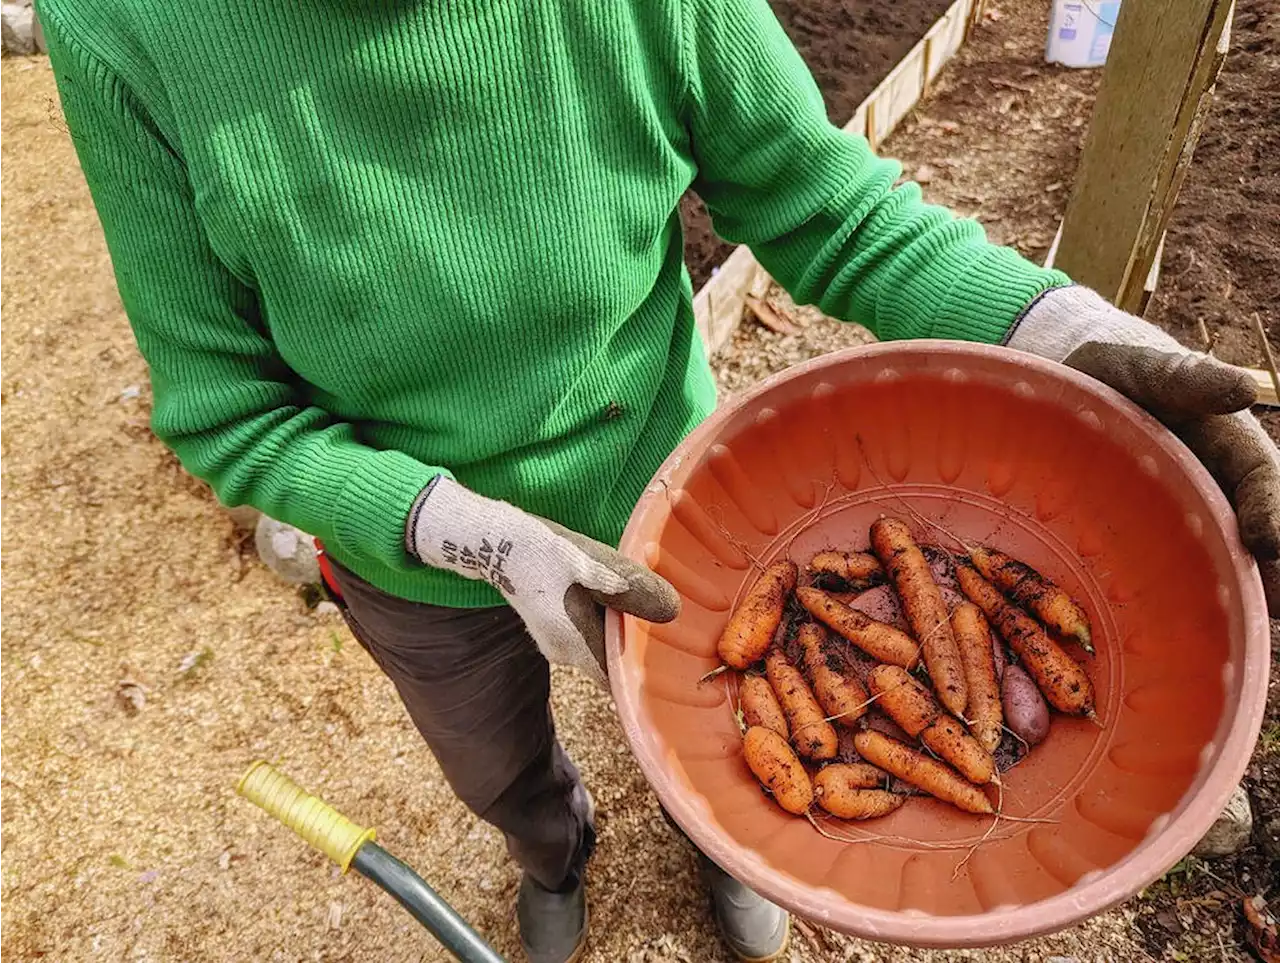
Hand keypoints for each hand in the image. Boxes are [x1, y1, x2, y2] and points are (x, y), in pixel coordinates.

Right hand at [406, 476, 680, 685]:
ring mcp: (554, 642)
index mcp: (573, 641)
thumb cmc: (539, 551)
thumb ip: (628, 589)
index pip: (613, 681)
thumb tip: (671, 611)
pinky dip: (603, 626)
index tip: (668, 676)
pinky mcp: (550, 628)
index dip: (639, 682)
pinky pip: (585, 636)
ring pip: (597, 648)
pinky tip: (616, 604)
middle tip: (667, 638)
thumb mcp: (588, 564)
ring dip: (619, 637)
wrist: (493, 541)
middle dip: (634, 654)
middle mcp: (563, 651)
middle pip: (608, 664)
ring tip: (647, 617)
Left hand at [1007, 285, 1279, 615]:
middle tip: (1274, 606)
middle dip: (1269, 575)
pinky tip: (1162, 647)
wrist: (1071, 393)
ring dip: (1231, 605)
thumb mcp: (1143, 368)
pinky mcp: (1146, 550)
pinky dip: (1172, 613)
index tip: (1269, 539)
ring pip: (1220, 571)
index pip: (1262, 481)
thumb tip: (1243, 385)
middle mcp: (1216, 496)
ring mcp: (1184, 527)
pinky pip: (1168, 584)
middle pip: (1257, 543)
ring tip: (1235, 640)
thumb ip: (1185, 376)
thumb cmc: (1115, 376)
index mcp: (1228, 450)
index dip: (1273, 509)